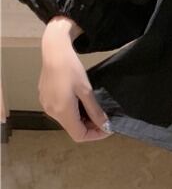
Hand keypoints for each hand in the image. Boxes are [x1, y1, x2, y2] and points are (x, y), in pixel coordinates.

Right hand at [40, 17, 112, 142]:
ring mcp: (46, 105)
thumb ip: (95, 111)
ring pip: (67, 121)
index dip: (95, 135)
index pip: (79, 135)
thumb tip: (105, 125)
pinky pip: (61, 111)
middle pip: (73, 129)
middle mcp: (51, 112)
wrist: (54, 52)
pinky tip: (82, 102)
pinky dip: (73, 112)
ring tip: (95, 110)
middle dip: (90, 126)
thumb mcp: (87, 91)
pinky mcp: (45, 98)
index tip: (108, 128)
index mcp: (62, 111)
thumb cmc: (71, 69)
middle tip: (104, 118)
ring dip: (82, 119)